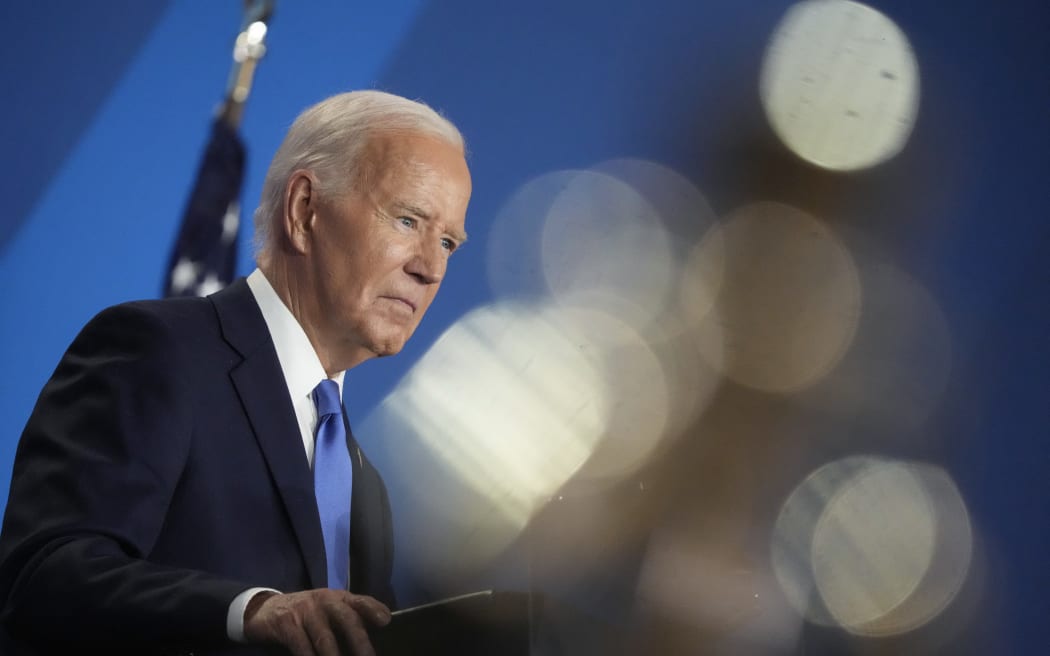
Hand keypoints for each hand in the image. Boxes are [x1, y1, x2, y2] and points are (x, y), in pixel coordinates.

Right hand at [243, 588, 390, 655]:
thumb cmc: (305, 613)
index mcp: (337, 597)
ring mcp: (304, 610)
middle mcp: (323, 600)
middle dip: (359, 641)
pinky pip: (301, 645)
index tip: (386, 621)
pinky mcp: (286, 623)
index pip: (359, 601)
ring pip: (324, 637)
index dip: (373, 609)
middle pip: (346, 619)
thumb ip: (348, 617)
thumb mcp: (326, 610)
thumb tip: (371, 638)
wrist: (264, 608)